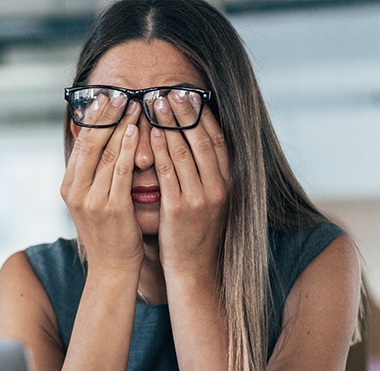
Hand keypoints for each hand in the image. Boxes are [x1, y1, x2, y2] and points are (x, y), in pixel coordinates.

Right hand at [61, 100, 144, 276]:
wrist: (112, 268)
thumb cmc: (108, 232)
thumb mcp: (92, 200)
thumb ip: (93, 173)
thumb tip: (99, 141)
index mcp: (68, 186)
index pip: (80, 143)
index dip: (93, 118)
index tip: (106, 96)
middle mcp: (75, 191)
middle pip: (90, 143)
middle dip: (106, 115)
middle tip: (120, 92)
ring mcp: (92, 200)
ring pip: (107, 152)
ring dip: (122, 125)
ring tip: (135, 104)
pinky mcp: (112, 207)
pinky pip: (121, 170)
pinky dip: (129, 148)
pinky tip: (137, 131)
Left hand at [149, 93, 229, 277]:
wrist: (194, 271)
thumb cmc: (194, 235)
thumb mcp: (207, 202)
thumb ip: (203, 176)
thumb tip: (193, 147)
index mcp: (226, 183)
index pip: (217, 140)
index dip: (204, 115)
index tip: (191, 94)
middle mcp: (218, 187)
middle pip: (202, 140)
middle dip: (185, 112)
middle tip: (169, 89)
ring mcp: (201, 198)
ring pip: (185, 152)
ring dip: (170, 124)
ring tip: (156, 102)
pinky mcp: (181, 209)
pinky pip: (170, 173)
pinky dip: (162, 150)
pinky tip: (152, 133)